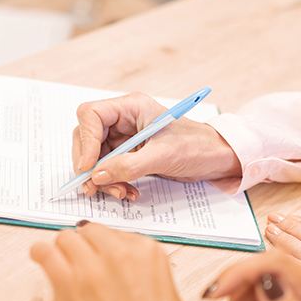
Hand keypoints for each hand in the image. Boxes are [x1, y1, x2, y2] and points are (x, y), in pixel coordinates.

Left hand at [31, 222, 200, 300]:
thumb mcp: (168, 296)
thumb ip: (144, 274)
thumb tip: (125, 274)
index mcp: (148, 252)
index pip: (116, 234)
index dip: (106, 248)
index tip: (102, 260)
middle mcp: (119, 251)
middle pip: (89, 231)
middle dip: (84, 246)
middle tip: (81, 265)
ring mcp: (91, 267)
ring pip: (65, 238)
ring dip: (63, 250)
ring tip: (61, 266)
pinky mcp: (68, 285)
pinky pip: (44, 253)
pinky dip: (41, 255)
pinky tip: (41, 261)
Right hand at [72, 92, 240, 199]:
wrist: (216, 159)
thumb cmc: (196, 147)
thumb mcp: (163, 156)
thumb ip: (128, 165)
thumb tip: (96, 175)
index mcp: (130, 107)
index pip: (91, 115)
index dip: (85, 141)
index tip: (87, 167)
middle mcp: (123, 120)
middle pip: (87, 138)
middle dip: (90, 165)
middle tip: (95, 187)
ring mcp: (124, 138)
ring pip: (95, 158)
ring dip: (102, 179)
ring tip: (120, 192)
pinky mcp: (128, 155)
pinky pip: (108, 170)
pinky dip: (113, 184)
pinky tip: (128, 192)